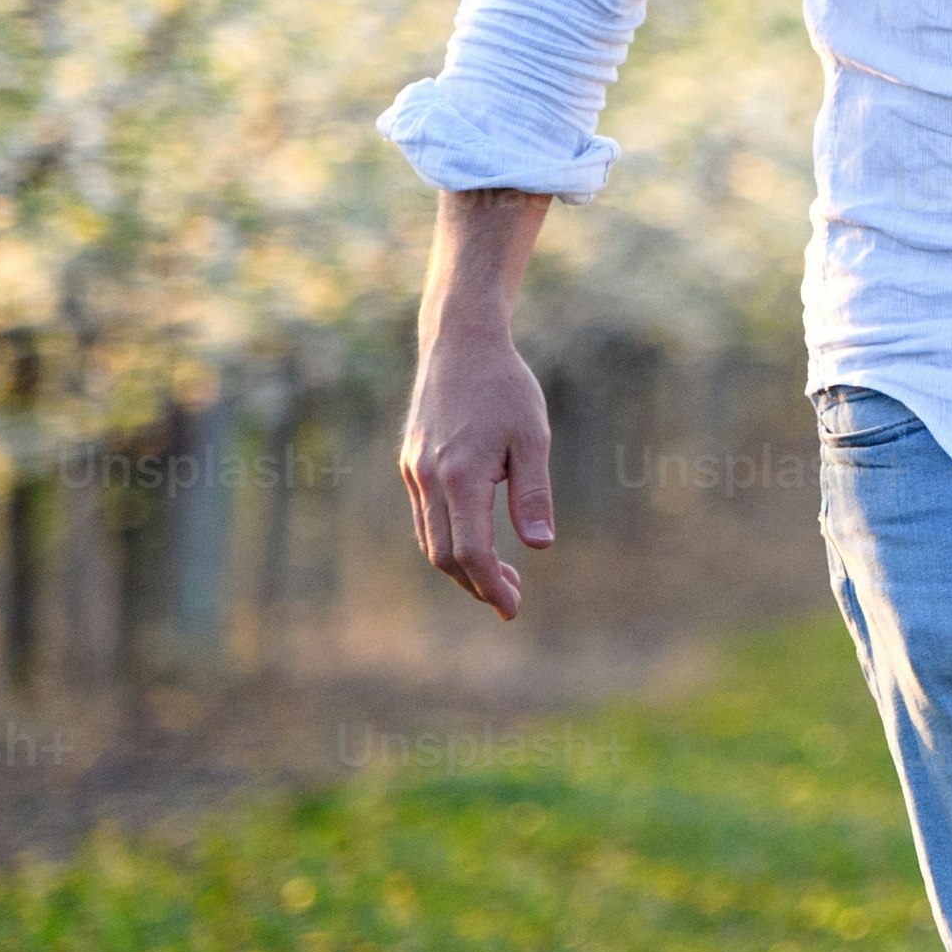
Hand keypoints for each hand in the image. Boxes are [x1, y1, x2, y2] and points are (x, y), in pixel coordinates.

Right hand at [402, 325, 555, 620]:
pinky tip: (477, 541)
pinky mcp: (412, 463)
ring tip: (501, 576)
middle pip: (443, 555)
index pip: (469, 551)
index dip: (490, 586)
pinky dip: (448, 540)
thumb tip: (540, 546)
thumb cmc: (506, 388)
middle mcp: (429, 478)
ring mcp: (414, 471)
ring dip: (461, 567)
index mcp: (459, 476)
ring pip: (429, 539)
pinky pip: (425, 517)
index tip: (512, 608)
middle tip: (511, 601)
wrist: (460, 343)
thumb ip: (534, 493)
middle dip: (476, 585)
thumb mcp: (533, 437)